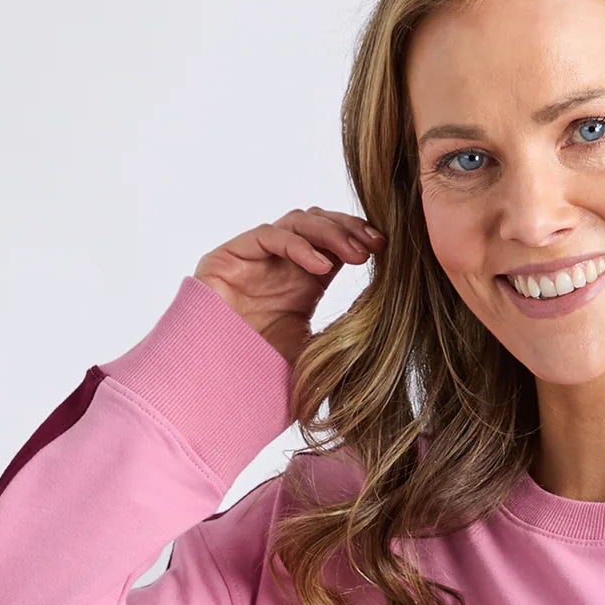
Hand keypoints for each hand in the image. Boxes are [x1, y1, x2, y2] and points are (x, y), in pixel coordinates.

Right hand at [193, 206, 385, 365]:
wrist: (218, 382)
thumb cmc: (262, 370)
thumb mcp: (316, 348)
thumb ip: (340, 329)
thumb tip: (386, 324)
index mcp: (303, 280)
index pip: (335, 243)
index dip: (358, 238)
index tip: (385, 248)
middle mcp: (281, 263)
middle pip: (319, 224)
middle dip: (349, 229)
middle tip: (374, 245)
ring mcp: (256, 257)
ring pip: (298, 222)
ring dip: (330, 232)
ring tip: (356, 255)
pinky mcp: (231, 255)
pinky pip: (271, 235)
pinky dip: (299, 245)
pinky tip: (321, 266)